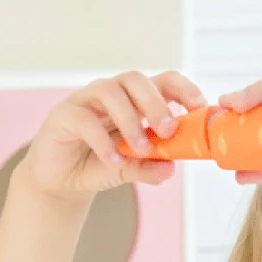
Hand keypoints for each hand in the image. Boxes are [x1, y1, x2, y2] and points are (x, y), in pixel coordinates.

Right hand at [21, 70, 205, 200]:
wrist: (61, 181)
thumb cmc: (99, 165)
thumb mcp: (130, 169)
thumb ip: (149, 167)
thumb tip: (170, 167)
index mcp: (134, 100)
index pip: (162, 81)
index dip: (183, 88)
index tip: (200, 107)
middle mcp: (111, 94)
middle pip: (135, 79)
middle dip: (155, 103)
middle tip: (168, 130)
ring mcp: (85, 100)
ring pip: (109, 91)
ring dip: (130, 121)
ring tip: (140, 149)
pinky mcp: (63, 115)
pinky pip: (84, 119)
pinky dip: (102, 141)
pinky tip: (113, 160)